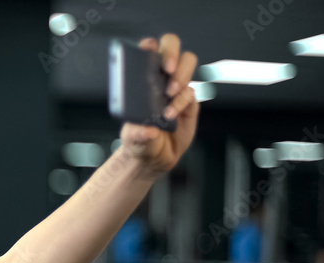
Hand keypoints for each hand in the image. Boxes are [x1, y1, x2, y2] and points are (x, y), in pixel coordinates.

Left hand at [120, 33, 199, 174]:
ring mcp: (176, 86)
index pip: (145, 51)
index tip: (149, 48)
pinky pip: (191, 91)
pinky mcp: (189, 100)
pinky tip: (172, 114)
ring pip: (187, 62)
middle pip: (170, 47)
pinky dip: (182, 101)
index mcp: (140, 78)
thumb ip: (136, 134)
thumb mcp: (131, 138)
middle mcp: (159, 77)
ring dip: (181, 74)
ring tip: (171, 92)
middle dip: (171, 52)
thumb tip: (148, 130)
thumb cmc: (138, 141)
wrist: (155, 157)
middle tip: (167, 69)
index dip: (148, 45)